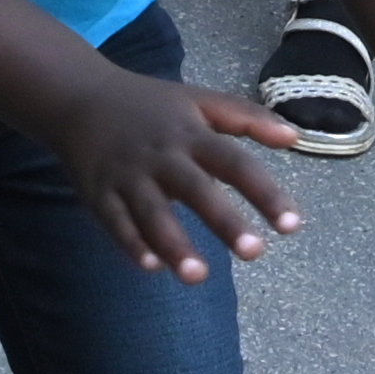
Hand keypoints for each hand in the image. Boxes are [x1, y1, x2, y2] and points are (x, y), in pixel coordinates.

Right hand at [56, 69, 304, 282]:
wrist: (78, 96)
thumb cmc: (149, 105)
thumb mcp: (199, 100)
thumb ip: (247, 118)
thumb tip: (296, 138)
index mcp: (192, 133)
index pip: (235, 162)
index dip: (265, 192)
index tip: (292, 224)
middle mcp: (162, 155)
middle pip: (197, 189)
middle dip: (224, 221)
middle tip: (255, 253)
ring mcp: (128, 176)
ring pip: (152, 213)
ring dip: (174, 244)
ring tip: (199, 277)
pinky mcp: (99, 193)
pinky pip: (115, 222)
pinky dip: (131, 244)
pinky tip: (151, 267)